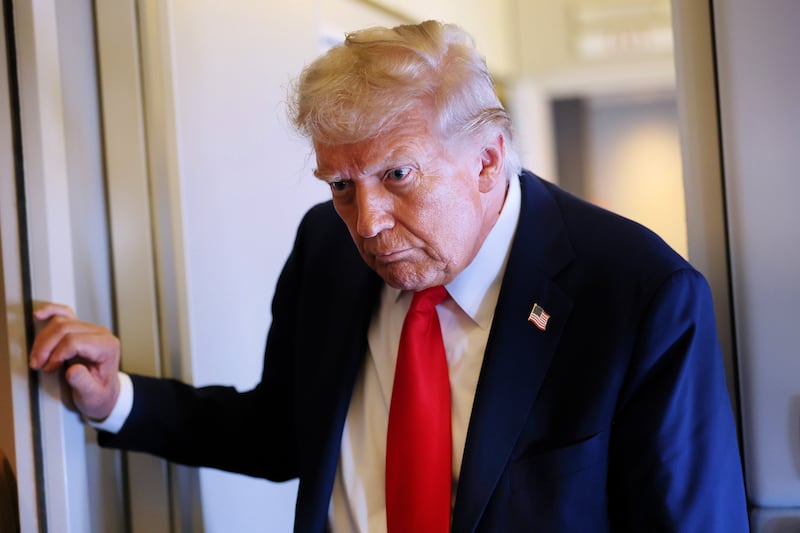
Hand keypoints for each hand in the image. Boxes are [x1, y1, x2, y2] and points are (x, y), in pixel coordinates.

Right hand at [29, 303, 120, 420]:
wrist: (105, 393)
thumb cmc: (100, 394)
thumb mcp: (93, 396)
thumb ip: (84, 384)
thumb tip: (72, 370)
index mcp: (108, 347)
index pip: (75, 341)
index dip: (57, 355)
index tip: (49, 369)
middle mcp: (101, 333)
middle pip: (65, 329)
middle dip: (46, 347)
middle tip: (37, 364)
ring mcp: (91, 329)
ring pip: (61, 321)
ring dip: (43, 338)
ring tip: (38, 357)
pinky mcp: (81, 329)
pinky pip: (65, 313)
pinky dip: (51, 312)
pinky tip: (39, 315)